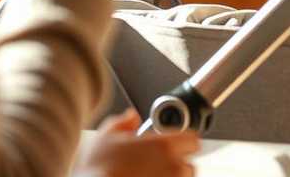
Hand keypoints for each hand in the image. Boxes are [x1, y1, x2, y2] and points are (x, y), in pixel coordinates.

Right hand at [74, 110, 198, 176]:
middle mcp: (172, 168)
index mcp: (163, 146)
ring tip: (152, 176)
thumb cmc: (97, 169)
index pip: (193, 140)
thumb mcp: (105, 136)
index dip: (184, 141)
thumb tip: (131, 118)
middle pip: (189, 165)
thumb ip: (123, 122)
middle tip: (159, 165)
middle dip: (178, 164)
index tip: (176, 144)